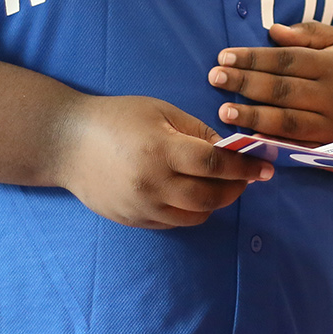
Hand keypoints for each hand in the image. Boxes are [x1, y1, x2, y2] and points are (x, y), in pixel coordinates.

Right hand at [57, 94, 272, 229]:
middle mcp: (153, 184)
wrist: (66, 143)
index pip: (216, 164)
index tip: (266, 166)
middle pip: (211, 197)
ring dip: (216, 202)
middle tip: (247, 177)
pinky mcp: (134, 220)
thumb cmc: (116, 118)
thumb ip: (196, 131)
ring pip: (196, 216)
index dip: (246, 166)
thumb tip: (230, 149)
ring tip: (221, 185)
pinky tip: (192, 193)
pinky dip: (192, 211)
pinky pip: (175, 222)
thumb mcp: (159, 111)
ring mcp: (142, 207)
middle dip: (237, 188)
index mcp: (161, 149)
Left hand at [209, 21, 332, 144]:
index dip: (254, 57)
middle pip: (283, 89)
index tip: (224, 56)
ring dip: (254, 117)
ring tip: (224, 112)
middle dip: (246, 83)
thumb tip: (272, 30)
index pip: (286, 59)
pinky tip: (251, 140)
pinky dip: (275, 145)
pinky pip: (300, 148)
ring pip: (288, 121)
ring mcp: (332, 125)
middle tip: (214, 77)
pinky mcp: (332, 149)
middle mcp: (332, 95)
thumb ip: (311, 34)